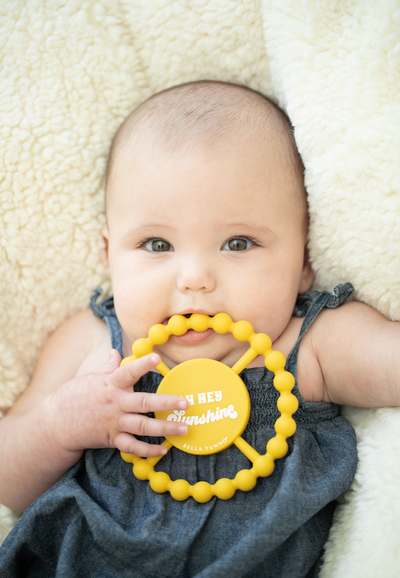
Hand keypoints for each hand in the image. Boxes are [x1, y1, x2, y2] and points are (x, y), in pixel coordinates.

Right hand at [48, 350, 188, 456]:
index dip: (142, 364)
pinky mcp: (112, 439)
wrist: (56, 423)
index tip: (157, 357)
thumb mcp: (91, 377)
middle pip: (144, 403)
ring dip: (165, 428)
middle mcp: (115, 404)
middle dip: (166, 403)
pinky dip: (148, 450)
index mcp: (110, 384)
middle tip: (185, 403)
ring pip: (143, 427)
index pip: (128, 371)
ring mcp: (114, 423)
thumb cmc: (75, 395)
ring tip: (184, 428)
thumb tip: (116, 351)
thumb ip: (108, 366)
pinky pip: (133, 447)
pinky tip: (163, 450)